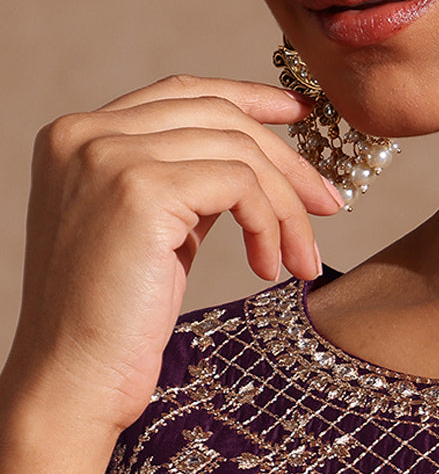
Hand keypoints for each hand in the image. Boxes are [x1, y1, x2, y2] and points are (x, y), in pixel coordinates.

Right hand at [2, 75, 343, 443]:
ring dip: (287, 207)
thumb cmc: (111, 329)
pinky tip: (269, 267)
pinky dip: (270, 224)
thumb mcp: (150, 240)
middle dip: (286, 158)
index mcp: (79, 137)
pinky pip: (240, 185)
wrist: (72, 380)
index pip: (180, 93)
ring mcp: (111, 157)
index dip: (249, 98)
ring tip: (302, 261)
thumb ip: (181, 193)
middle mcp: (86, 133)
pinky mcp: (142, 191)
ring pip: (237, 150)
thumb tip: (245, 174)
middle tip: (330, 205)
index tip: (302, 116)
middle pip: (217, 114)